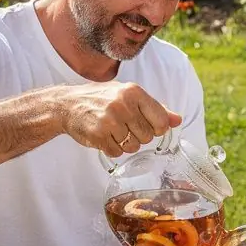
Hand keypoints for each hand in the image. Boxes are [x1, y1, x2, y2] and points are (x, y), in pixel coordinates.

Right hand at [56, 82, 181, 156]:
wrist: (68, 104)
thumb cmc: (102, 99)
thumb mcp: (129, 96)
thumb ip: (155, 108)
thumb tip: (178, 120)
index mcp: (134, 92)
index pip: (161, 121)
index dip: (157, 128)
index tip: (147, 125)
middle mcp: (123, 104)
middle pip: (148, 137)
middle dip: (138, 136)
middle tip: (123, 126)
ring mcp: (110, 120)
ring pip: (133, 147)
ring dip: (124, 144)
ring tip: (113, 131)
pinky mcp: (98, 135)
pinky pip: (116, 153)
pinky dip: (111, 149)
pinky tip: (103, 136)